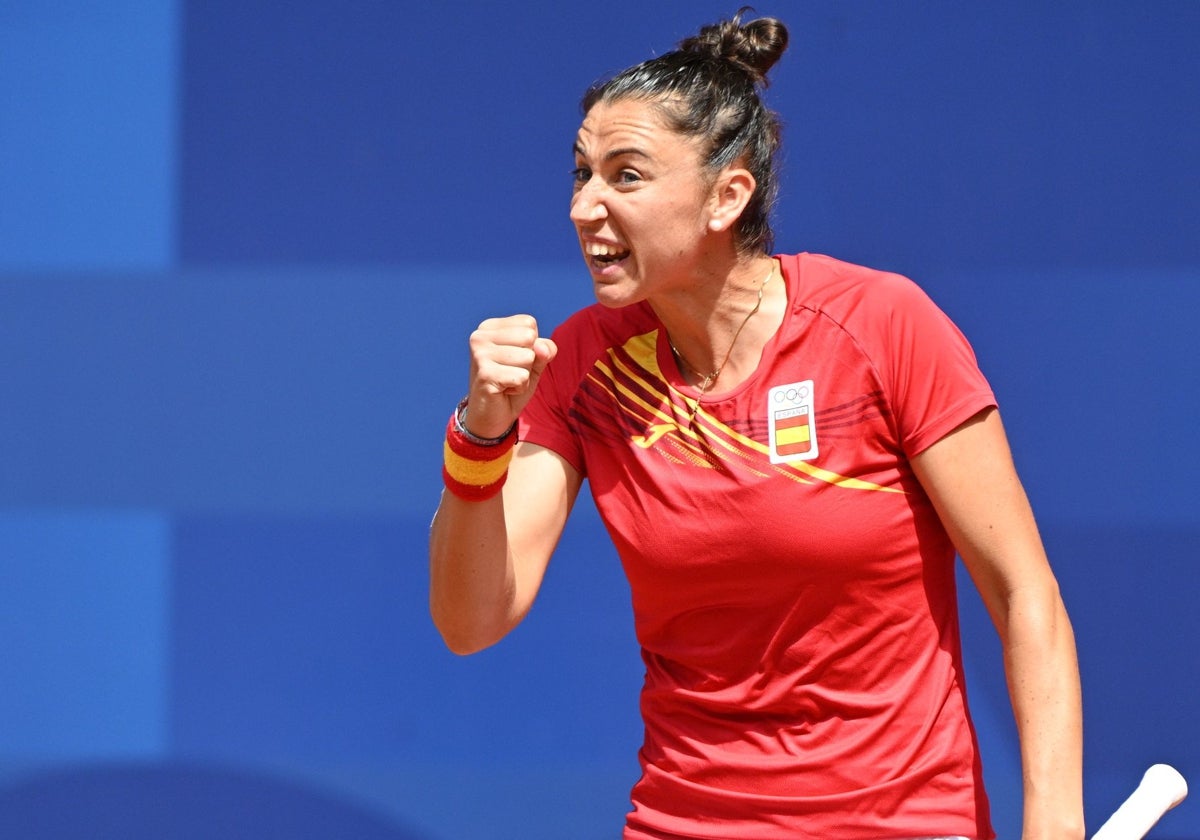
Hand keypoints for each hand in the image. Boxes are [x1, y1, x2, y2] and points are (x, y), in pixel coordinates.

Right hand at [464, 315, 557, 438]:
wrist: (492, 416)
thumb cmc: (512, 383)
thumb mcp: (534, 361)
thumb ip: (544, 349)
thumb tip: (542, 348)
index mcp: (489, 327)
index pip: (529, 324)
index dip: (531, 346)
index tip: (513, 360)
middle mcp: (480, 337)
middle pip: (529, 338)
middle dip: (528, 361)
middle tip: (510, 373)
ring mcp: (480, 355)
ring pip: (527, 357)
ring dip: (524, 376)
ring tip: (507, 382)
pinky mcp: (485, 375)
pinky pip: (522, 377)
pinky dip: (519, 388)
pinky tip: (503, 391)